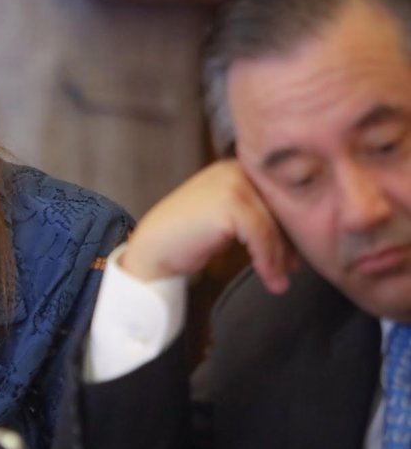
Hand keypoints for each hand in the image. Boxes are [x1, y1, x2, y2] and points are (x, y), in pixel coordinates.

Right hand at [120, 160, 296, 293]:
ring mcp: (232, 184)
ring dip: (279, 258)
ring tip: (280, 281)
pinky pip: (262, 235)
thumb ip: (254, 213)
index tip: (295, 256)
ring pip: (273, 224)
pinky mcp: (229, 204)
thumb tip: (296, 231)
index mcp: (237, 167)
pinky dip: (268, 260)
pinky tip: (267, 277)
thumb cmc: (186, 237)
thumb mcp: (226, 218)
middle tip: (292, 270)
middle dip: (288, 244)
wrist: (152, 249)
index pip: (277, 197)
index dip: (290, 228)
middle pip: (280, 210)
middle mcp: (236, 169)